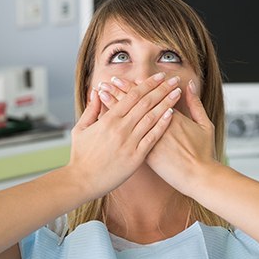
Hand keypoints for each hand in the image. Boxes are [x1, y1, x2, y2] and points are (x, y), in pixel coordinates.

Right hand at [67, 72, 181, 200]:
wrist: (81, 181)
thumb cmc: (80, 156)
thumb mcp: (81, 129)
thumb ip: (91, 109)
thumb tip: (97, 91)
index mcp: (108, 119)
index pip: (132, 95)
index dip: (148, 84)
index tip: (159, 77)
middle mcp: (121, 128)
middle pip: (146, 103)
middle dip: (162, 89)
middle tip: (174, 80)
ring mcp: (129, 142)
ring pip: (151, 118)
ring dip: (166, 103)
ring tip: (177, 93)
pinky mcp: (135, 157)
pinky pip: (152, 138)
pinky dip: (162, 125)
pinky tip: (171, 115)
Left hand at [99, 77, 217, 197]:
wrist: (199, 177)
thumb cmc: (204, 152)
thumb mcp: (204, 125)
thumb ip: (195, 104)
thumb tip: (190, 85)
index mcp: (172, 117)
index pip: (149, 97)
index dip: (134, 87)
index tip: (121, 78)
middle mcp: (157, 127)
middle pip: (135, 105)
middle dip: (119, 92)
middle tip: (107, 81)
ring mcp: (150, 141)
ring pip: (128, 120)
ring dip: (114, 105)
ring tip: (102, 93)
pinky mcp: (145, 155)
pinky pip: (126, 138)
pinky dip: (117, 129)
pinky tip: (106, 119)